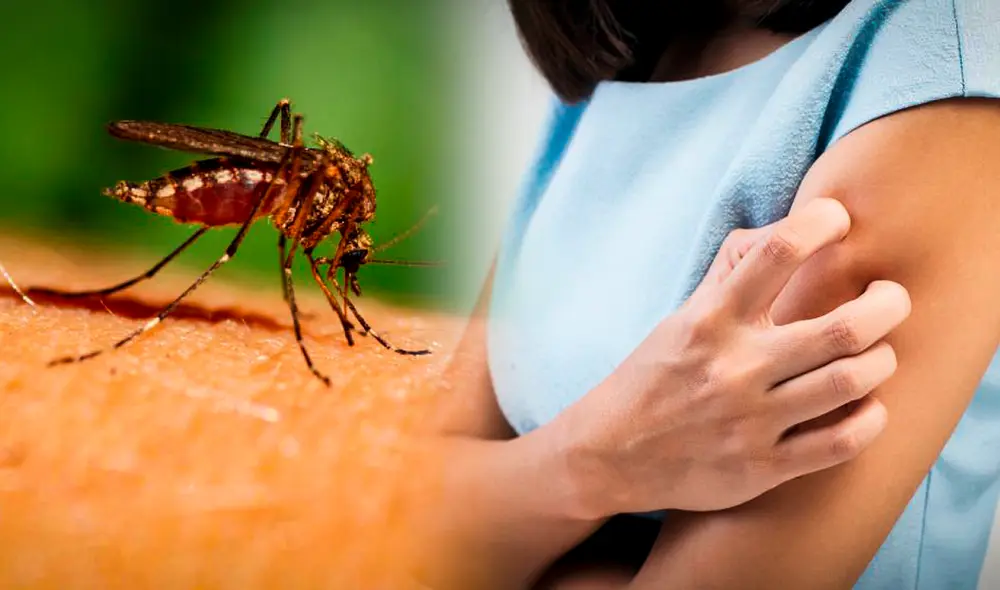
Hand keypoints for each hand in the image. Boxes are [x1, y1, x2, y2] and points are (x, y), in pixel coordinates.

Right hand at [556, 198, 910, 516]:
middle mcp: (734, 367)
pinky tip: (867, 404)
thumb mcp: (681, 316)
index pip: (776, 253)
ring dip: (882, 359)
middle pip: (843, 327)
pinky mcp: (763, 467)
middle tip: (889, 297)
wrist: (610, 454)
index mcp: (710, 319)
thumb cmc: (655, 376)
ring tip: (878, 351)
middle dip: (888, 303)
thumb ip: (730, 273)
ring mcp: (751, 420)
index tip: (836, 220)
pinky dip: (871, 418)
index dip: (821, 222)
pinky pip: (843, 442)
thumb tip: (783, 230)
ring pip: (852, 382)